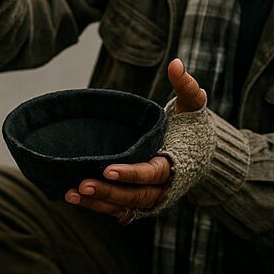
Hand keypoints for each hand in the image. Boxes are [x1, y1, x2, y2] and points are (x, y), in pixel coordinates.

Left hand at [64, 59, 206, 222]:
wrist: (203, 156)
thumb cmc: (192, 127)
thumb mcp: (192, 105)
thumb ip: (186, 85)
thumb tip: (176, 63)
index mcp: (174, 165)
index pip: (152, 174)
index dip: (131, 174)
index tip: (108, 169)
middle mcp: (163, 188)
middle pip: (135, 196)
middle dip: (108, 192)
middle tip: (82, 185)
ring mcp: (151, 199)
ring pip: (124, 207)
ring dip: (98, 203)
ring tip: (70, 194)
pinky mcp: (140, 202)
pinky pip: (119, 210)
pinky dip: (100, 208)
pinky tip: (76, 200)